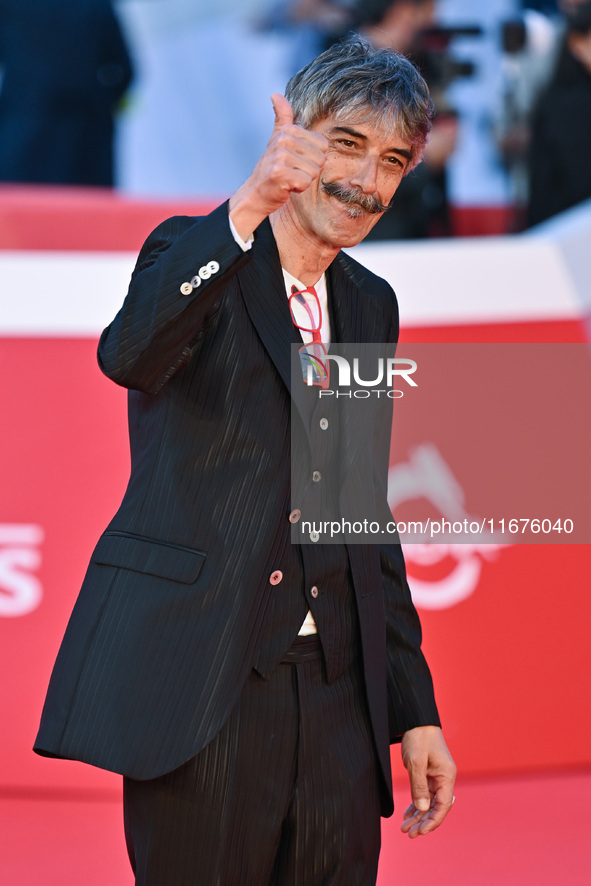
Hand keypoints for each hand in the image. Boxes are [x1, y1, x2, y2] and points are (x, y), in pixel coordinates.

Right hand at [229, 94, 327, 239]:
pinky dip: (297, 188)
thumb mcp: (277, 140)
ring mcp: (280, 156)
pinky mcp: (279, 173)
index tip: (296, 162)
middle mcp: (284, 140)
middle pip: (320, 159)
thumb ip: (282, 118)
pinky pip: (305, 182)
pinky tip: (286, 186)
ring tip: (289, 178)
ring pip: (313, 172)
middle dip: (309, 171)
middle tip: (292, 172)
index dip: (312, 158)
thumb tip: (276, 95)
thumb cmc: (272, 168)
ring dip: (303, 180)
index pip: (323, 146)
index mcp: (288, 131)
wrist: (256, 193)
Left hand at [400, 725, 455, 837]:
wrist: (416, 720)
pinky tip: (407, 815)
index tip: (420, 832)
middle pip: (436, 807)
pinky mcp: (428, 774)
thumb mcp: (416, 762)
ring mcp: (436, 777)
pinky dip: (416, 805)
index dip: (432, 821)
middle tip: (408, 834)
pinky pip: (424, 794)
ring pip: (429, 803)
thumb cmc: (418, 738)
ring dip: (418, 816)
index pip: (442, 806)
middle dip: (423, 822)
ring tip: (404, 828)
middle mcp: (444, 779)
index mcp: (447, 776)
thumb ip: (419, 787)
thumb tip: (422, 809)